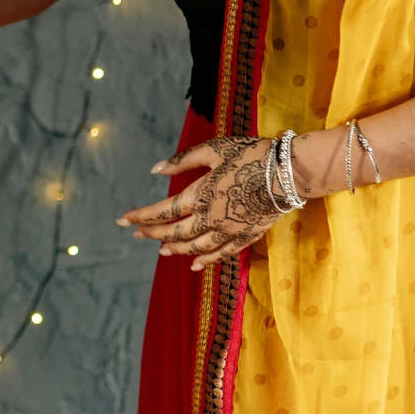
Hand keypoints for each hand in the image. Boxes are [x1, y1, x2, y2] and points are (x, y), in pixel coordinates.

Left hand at [115, 135, 283, 271]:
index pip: (163, 211)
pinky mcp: (247, 235)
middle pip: (176, 232)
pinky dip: (206, 260)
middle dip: (153, 234)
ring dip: (176, 249)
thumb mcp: (215, 149)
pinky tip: (195, 264)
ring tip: (162, 250)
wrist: (291, 171)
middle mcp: (211, 217)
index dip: (142, 216)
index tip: (122, 220)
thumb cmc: (252, 154)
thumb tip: (156, 169)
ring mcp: (229, 230)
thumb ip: (184, 161)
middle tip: (137, 234)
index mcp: (200, 194)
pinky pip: (222, 253)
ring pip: (196, 247)